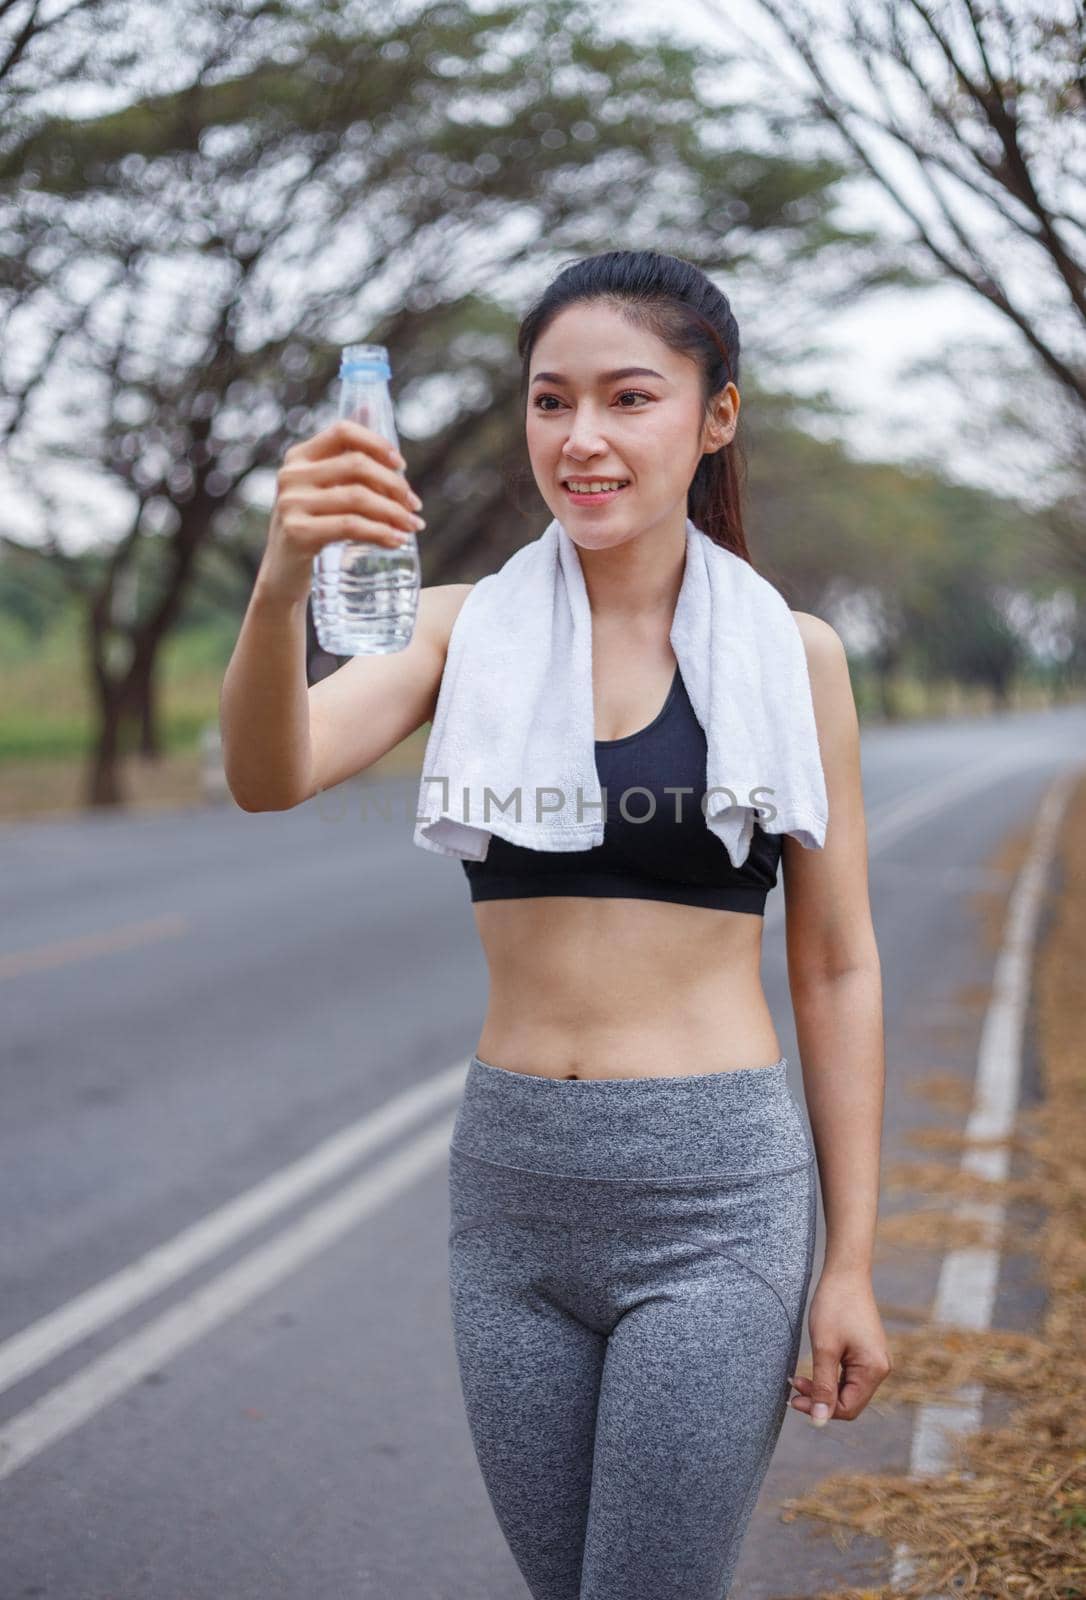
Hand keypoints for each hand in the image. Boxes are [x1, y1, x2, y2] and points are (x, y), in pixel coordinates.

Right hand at [256, 417, 424, 606]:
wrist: (283, 576)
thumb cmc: (312, 529)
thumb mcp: (323, 490)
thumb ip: (345, 458)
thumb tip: (371, 407)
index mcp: (299, 457)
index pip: (343, 431)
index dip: (377, 443)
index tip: (402, 465)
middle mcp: (291, 475)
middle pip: (356, 465)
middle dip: (394, 485)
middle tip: (414, 506)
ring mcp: (292, 503)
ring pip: (358, 498)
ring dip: (394, 513)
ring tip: (413, 527)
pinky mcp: (298, 532)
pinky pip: (351, 526)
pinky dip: (381, 533)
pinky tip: (397, 541)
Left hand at [788, 1270, 891, 1424]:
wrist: (845, 1272)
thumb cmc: (834, 1306)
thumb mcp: (824, 1348)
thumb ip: (823, 1386)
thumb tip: (819, 1422)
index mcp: (874, 1370)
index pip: (847, 1408)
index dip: (820, 1409)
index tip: (793, 1398)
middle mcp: (880, 1368)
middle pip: (848, 1401)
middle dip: (820, 1399)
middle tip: (792, 1387)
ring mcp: (875, 1360)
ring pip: (847, 1390)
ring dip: (823, 1388)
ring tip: (796, 1378)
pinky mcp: (866, 1352)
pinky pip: (849, 1376)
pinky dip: (829, 1377)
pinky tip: (812, 1370)